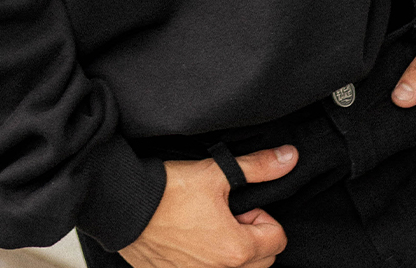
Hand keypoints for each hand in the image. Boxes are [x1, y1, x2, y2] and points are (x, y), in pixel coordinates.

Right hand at [120, 144, 297, 267]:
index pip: (277, 239)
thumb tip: (290, 158)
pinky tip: (187, 237)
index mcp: (237, 250)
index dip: (260, 215)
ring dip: (229, 250)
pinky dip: (204, 259)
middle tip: (223, 213)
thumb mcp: (216, 173)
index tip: (238, 204)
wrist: (124, 205)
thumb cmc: (168, 191)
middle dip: (250, 236)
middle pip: (261, 260)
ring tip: (205, 224)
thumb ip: (257, 167)